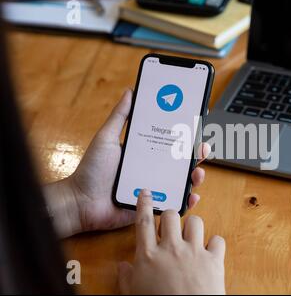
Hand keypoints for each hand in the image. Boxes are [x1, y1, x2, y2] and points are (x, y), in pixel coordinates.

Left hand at [44, 89, 209, 237]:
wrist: (81, 202)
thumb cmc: (92, 169)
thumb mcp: (106, 138)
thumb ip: (120, 116)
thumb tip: (130, 91)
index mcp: (145, 151)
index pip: (170, 139)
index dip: (186, 132)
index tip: (198, 121)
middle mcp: (153, 168)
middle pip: (182, 160)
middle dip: (197, 153)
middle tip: (203, 147)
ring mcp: (155, 186)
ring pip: (182, 181)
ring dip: (195, 176)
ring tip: (198, 172)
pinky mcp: (154, 204)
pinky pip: (175, 202)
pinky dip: (187, 200)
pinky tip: (192, 196)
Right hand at [118, 189, 225, 294]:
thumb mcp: (134, 294)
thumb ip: (127, 278)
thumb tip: (122, 267)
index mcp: (148, 256)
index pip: (143, 222)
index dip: (143, 204)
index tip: (145, 193)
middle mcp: (171, 248)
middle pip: (170, 215)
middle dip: (170, 217)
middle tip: (171, 227)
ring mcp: (194, 252)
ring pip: (195, 221)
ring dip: (192, 227)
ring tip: (190, 238)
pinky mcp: (214, 259)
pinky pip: (217, 240)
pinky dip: (214, 245)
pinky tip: (209, 252)